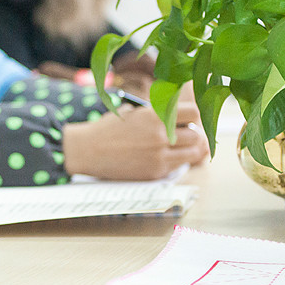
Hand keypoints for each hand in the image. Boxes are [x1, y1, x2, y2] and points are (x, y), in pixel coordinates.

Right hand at [62, 102, 209, 179]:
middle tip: (182, 135)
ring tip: (178, 147)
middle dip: (191, 134)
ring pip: (193, 153)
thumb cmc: (110, 129)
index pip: (194, 113)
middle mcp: (160, 135)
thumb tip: (182, 116)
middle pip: (196, 135)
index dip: (192, 116)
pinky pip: (178, 166)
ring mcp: (159, 155)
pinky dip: (175, 161)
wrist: (88, 150)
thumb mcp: (134, 111)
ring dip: (189, 150)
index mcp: (155, 115)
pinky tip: (163, 156)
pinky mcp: (156, 172)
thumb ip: (158, 113)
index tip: (187, 119)